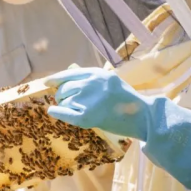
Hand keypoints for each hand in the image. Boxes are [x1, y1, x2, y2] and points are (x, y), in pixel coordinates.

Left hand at [45, 67, 190, 189]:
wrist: (143, 116)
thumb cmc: (127, 100)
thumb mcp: (110, 82)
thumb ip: (92, 79)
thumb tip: (68, 76)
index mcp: (97, 74)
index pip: (69, 74)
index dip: (56, 79)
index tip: (48, 82)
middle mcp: (91, 83)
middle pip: (64, 89)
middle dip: (64, 96)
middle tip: (71, 104)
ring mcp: (88, 100)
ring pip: (65, 102)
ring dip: (67, 106)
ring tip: (81, 111)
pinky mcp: (87, 117)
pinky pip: (64, 113)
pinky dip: (57, 113)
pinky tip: (52, 112)